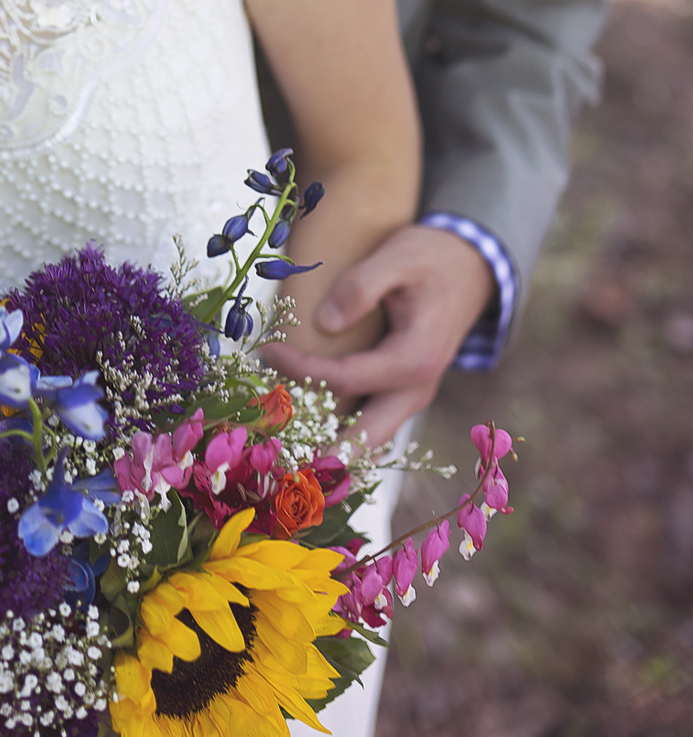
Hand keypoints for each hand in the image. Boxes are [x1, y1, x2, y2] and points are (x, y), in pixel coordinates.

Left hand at [261, 223, 495, 448]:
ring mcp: (410, 394)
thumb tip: (325, 323)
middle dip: (327, 460)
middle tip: (288, 478)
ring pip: (371, 440)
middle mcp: (416, 389)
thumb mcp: (396, 258)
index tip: (265, 352)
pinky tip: (309, 444)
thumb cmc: (429, 259)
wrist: (470, 265)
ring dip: (334, 455)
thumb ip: (361, 287)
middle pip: (366, 438)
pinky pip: (371, 423)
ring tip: (292, 471)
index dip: (300, 370)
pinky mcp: (400, 391)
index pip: (345, 379)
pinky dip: (343, 438)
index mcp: (415, 359)